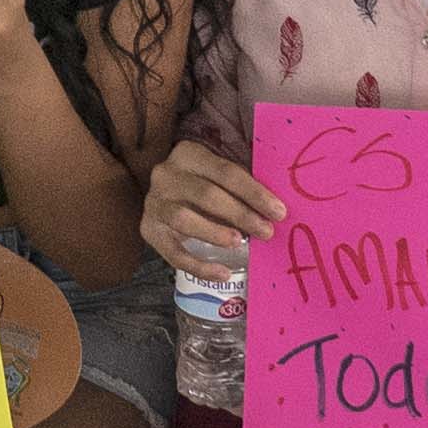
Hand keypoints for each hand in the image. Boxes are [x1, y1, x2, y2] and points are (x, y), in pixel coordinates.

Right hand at [144, 133, 280, 281]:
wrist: (165, 194)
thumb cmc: (203, 184)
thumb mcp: (217, 176)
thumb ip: (241, 188)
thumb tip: (276, 212)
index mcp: (189, 154)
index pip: (226, 172)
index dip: (254, 193)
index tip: (279, 212)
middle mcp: (166, 175)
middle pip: (206, 194)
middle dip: (240, 214)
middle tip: (266, 231)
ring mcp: (154, 203)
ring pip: (183, 218)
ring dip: (215, 233)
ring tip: (239, 243)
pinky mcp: (148, 230)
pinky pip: (173, 253)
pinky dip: (199, 266)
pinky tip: (222, 273)